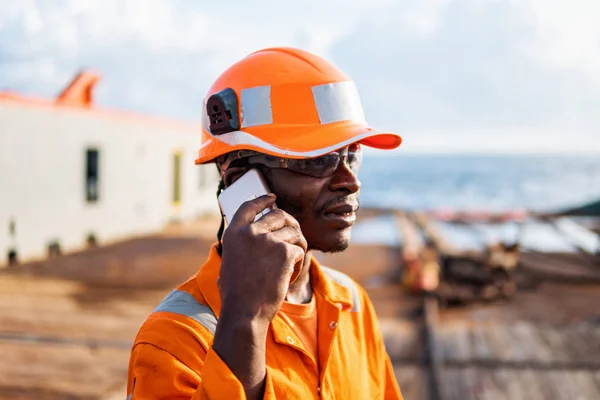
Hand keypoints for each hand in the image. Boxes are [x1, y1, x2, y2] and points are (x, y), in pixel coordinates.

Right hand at [218, 194, 307, 324]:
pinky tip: (290, 275)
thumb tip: (254, 236)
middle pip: (278, 215)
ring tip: (292, 262)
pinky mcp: (285, 252)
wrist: (244, 312)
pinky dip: (298, 263)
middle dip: (289, 224)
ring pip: (293, 232)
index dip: (263, 200)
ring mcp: (268, 240)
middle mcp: (251, 232)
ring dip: (297, 245)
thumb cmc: (236, 294)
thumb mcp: (230, 262)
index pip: (250, 207)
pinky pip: (299, 250)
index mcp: (234, 233)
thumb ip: (242, 245)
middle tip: (294, 236)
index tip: (272, 198)